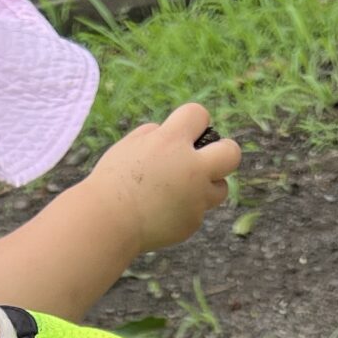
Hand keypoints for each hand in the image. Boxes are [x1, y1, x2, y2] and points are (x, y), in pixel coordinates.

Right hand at [86, 103, 241, 254]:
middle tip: (209, 159)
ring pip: (220, 188)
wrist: (106, 222)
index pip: (200, 114)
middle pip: (231, 153)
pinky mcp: (192, 222)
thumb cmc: (112, 181)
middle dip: (225, 152)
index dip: (194, 122)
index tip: (186, 131)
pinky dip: (183, 210)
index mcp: (171, 141)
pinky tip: (161, 213)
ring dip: (207, 185)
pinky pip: (197, 211)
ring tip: (180, 190)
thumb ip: (157, 135)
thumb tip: (179, 136)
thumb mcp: (130, 145)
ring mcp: (195, 198)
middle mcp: (191, 168)